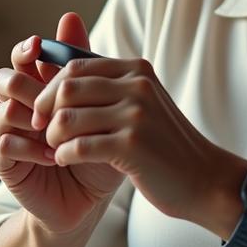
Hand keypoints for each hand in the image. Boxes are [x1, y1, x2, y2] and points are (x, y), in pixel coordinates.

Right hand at [0, 12, 125, 234]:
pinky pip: (3, 145)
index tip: (38, 46)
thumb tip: (69, 16)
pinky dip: (28, 148)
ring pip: (0, 111)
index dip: (25, 49)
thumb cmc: (95, 148)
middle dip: (22, 82)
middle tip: (45, 94)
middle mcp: (20, 108)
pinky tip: (53, 155)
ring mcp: (10, 135)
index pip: (21, 58)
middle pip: (2, 79)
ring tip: (57, 132)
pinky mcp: (6, 164)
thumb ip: (82, 66)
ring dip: (30, 119)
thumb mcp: (98, 106)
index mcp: (40, 88)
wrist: (90, 199)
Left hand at [29, 45, 229, 222]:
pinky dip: (63, 154)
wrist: (204, 179)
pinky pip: (79, 146)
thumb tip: (62, 80)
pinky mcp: (132, 146)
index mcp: (137, 70)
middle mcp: (137, 86)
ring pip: (67, 117)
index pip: (75, 66)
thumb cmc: (165, 145)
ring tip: (56, 148)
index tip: (42, 111)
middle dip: (45, 110)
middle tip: (42, 131)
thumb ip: (111, 88)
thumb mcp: (143, 105)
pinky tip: (65, 160)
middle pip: (66, 88)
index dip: (49, 88)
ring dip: (52, 136)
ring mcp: (136, 115)